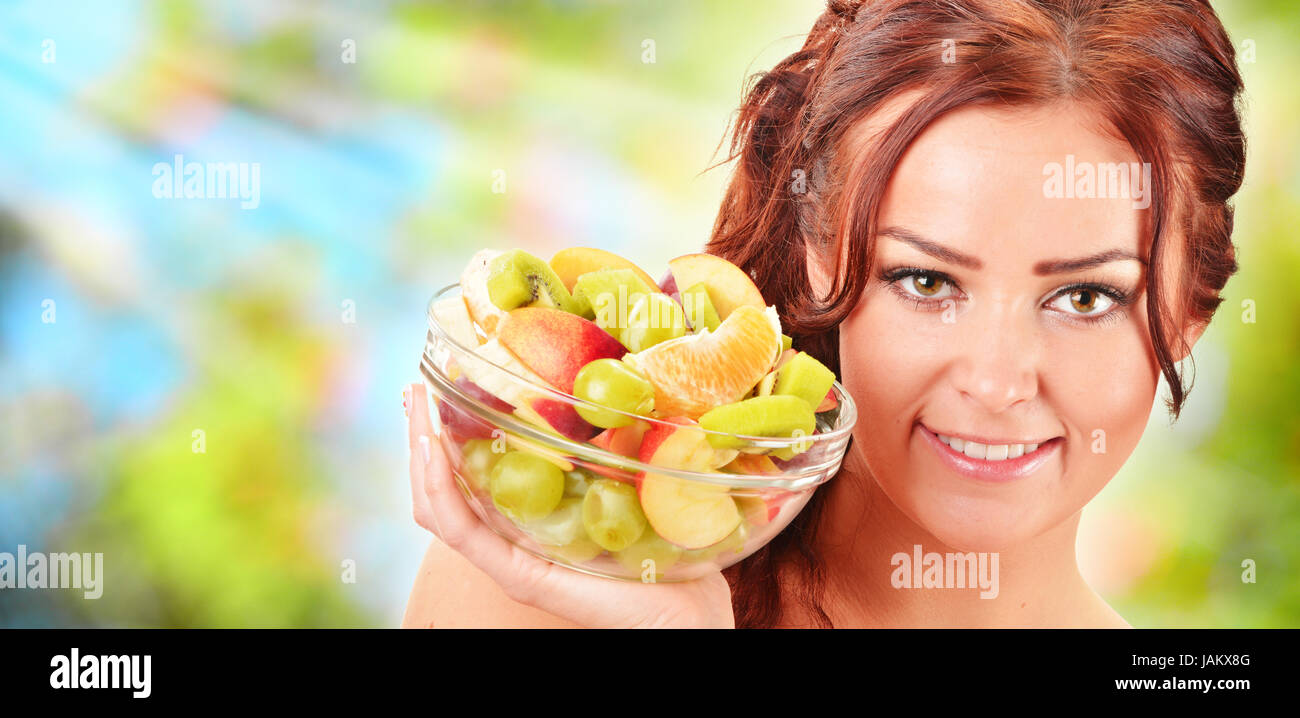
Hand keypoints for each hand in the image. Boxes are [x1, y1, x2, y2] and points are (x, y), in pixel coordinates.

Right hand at [404, 382, 734, 628]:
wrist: (689, 612)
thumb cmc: (671, 551)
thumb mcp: (633, 486)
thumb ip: (615, 452)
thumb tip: (617, 390)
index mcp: (530, 524)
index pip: (470, 481)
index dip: (448, 437)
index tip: (443, 388)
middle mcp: (512, 543)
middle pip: (445, 490)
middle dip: (423, 437)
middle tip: (415, 387)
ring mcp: (512, 561)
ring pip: (441, 508)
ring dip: (420, 454)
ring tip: (415, 407)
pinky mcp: (522, 575)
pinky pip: (463, 532)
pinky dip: (438, 489)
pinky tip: (432, 451)